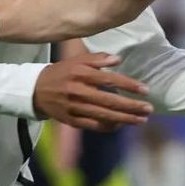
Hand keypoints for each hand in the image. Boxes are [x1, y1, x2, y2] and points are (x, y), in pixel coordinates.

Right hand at [33, 52, 151, 130]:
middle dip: (131, 106)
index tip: (145, 90)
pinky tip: (122, 125)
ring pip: (103, 115)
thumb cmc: (62, 72)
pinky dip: (108, 126)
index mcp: (80, 74)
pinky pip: (93, 125)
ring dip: (124, 119)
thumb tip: (118, 60)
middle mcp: (78, 91)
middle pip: (109, 100)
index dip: (128, 85)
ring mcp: (74, 107)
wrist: (35, 90)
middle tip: (149, 109)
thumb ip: (97, 59)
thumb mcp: (77, 60)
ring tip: (141, 120)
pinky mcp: (71, 120)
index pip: (109, 79)